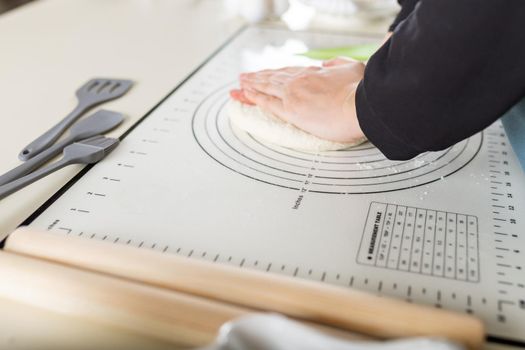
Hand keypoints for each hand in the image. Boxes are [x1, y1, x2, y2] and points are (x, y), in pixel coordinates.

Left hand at [230, 58, 365, 142]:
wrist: (361, 107)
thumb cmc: (361, 92)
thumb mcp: (352, 68)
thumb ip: (337, 64)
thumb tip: (328, 63)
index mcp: (314, 73)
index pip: (288, 73)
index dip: (274, 73)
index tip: (266, 74)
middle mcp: (300, 81)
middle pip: (273, 78)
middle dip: (257, 78)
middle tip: (244, 78)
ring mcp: (293, 95)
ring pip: (266, 88)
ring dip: (250, 85)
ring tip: (239, 85)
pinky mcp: (290, 110)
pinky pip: (266, 102)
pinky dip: (253, 97)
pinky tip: (244, 94)